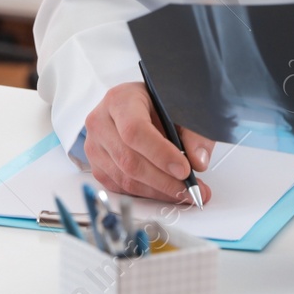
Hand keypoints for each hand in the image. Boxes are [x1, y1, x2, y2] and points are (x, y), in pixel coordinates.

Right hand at [83, 82, 213, 205]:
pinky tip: (166, 191)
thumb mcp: (179, 107)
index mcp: (120, 100)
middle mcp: (101, 123)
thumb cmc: (156, 104)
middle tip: (191, 189)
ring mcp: (95, 146)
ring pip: (125, 179)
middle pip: (129, 160)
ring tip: (185, 193)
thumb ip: (193, 132)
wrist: (136, 105)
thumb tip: (198, 161)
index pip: (135, 130)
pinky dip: (147, 193)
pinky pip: (122, 188)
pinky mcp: (97, 167)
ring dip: (159, 191)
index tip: (184, 169)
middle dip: (164, 180)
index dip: (160, 154)